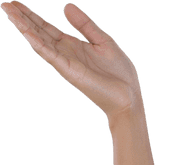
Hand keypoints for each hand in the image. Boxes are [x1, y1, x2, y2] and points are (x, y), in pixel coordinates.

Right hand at [2, 2, 143, 119]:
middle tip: (4, 4)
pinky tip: (27, 33)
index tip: (15, 3)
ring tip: (9, 13)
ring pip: (40, 42)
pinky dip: (39, 44)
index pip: (46, 27)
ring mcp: (66, 63)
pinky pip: (51, 55)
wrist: (129, 97)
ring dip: (24, 28)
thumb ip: (84, 24)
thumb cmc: (119, 74)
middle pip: (38, 32)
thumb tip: (66, 6)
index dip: (31, 15)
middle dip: (22, 18)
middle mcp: (65, 54)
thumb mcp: (102, 40)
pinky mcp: (70, 72)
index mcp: (72, 45)